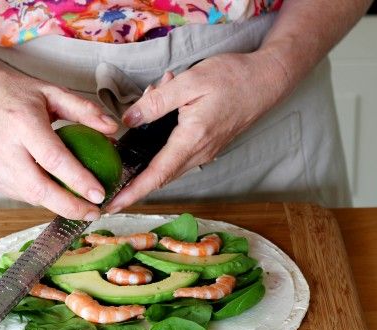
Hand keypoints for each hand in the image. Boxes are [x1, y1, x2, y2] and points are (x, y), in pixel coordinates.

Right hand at [0, 65, 118, 219]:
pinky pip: (18, 193)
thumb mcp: (50, 91)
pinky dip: (39, 197)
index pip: (55, 160)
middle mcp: (3, 147)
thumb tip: (113, 128)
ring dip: (56, 206)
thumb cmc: (11, 91)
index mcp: (22, 123)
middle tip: (94, 212)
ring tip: (81, 207)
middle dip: (70, 207)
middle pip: (39, 189)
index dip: (79, 181)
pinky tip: (57, 196)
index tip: (100, 194)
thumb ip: (84, 109)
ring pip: (29, 197)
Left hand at [106, 51, 287, 212]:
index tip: (113, 205)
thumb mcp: (190, 81)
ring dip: (147, 155)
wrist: (267, 80)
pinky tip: (156, 116)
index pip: (156, 175)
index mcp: (192, 139)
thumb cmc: (233, 77)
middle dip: (133, 182)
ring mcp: (205, 152)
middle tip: (109, 181)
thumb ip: (156, 102)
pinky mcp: (208, 146)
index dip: (132, 192)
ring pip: (167, 165)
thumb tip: (129, 120)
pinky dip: (160, 144)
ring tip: (134, 131)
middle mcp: (199, 152)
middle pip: (159, 177)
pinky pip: (177, 154)